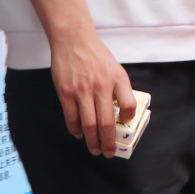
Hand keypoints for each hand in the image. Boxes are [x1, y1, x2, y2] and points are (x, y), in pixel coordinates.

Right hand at [49, 28, 134, 155]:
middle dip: (108, 142)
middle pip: (106, 122)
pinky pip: (71, 116)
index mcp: (118, 80)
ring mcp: (82, 90)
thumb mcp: (116, 69)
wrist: (74, 41)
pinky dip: (75, 129)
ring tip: (95, 149)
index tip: (125, 128)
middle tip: (108, 153)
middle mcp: (102, 87)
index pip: (128, 106)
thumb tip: (122, 112)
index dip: (128, 119)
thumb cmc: (96, 56)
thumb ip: (120, 89)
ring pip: (89, 123)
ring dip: (92, 140)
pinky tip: (79, 134)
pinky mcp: (66, 92)